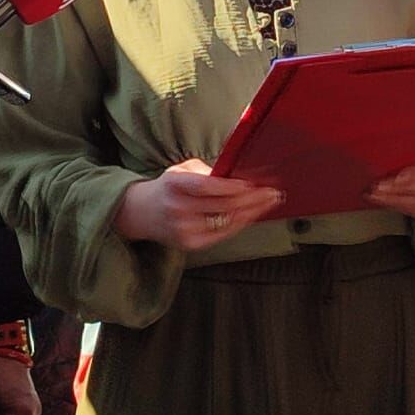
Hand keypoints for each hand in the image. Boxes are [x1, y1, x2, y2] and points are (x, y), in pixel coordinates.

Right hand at [113, 158, 283, 251]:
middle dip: (251, 199)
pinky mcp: (190, 244)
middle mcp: (177, 208)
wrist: (143, 212)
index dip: (230, 187)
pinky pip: (222, 234)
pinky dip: (240, 224)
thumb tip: (239, 174)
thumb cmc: (169, 187)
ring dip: (251, 212)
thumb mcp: (181, 171)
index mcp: (174, 184)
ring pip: (226, 222)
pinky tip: (253, 215)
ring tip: (269, 203)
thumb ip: (206, 172)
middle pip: (221, 206)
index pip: (205, 186)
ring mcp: (183, 229)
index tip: (251, 184)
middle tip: (271, 192)